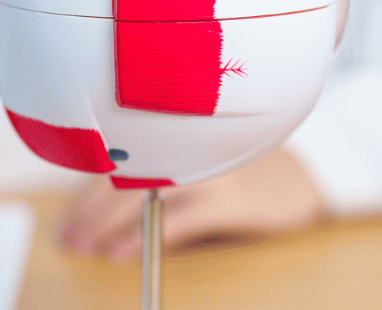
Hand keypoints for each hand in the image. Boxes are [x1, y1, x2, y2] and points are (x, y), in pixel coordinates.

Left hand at [58, 147, 329, 262]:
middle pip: (127, 176)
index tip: (68, 216)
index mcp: (179, 128)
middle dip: (92, 211)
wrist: (313, 172)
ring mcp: (213, 169)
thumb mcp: (201, 156)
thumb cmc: (250, 167)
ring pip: (145, 196)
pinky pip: (179, 218)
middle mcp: (192, 142)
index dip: (88, 188)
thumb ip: (161, 166)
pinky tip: (123, 253)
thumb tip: (104, 205)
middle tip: (70, 238)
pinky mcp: (234, 197)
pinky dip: (147, 237)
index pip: (122, 155)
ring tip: (88, 247)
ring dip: (109, 225)